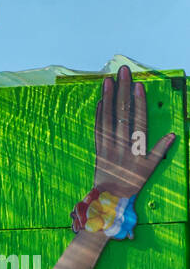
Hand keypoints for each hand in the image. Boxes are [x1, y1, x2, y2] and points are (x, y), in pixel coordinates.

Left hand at [92, 64, 174, 197]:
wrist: (110, 197)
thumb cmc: (133, 182)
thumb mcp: (150, 168)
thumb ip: (160, 150)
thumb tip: (172, 135)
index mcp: (135, 146)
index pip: (137, 120)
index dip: (138, 102)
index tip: (138, 85)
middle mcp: (120, 142)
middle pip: (121, 112)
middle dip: (122, 90)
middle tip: (122, 72)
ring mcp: (107, 143)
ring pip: (107, 116)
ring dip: (107, 97)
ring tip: (108, 80)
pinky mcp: (98, 147)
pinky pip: (98, 127)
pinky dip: (99, 113)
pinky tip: (100, 100)